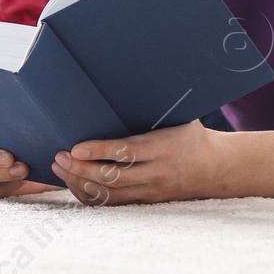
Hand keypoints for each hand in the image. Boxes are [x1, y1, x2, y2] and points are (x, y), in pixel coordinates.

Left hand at [52, 122, 273, 204]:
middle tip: (58, 156)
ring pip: (110, 194)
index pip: (128, 152)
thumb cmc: (189, 133)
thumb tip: (131, 69)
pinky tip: (73, 183)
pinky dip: (90, 195)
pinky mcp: (145, 200)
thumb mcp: (180, 115)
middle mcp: (157, 172)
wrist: (214, 168)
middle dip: (82, 168)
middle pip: (114, 177)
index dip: (100, 151)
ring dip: (80, 182)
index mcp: (165, 147)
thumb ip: (155, 103)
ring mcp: (151, 190)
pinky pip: (113, 204)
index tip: (76, 147)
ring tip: (58, 167)